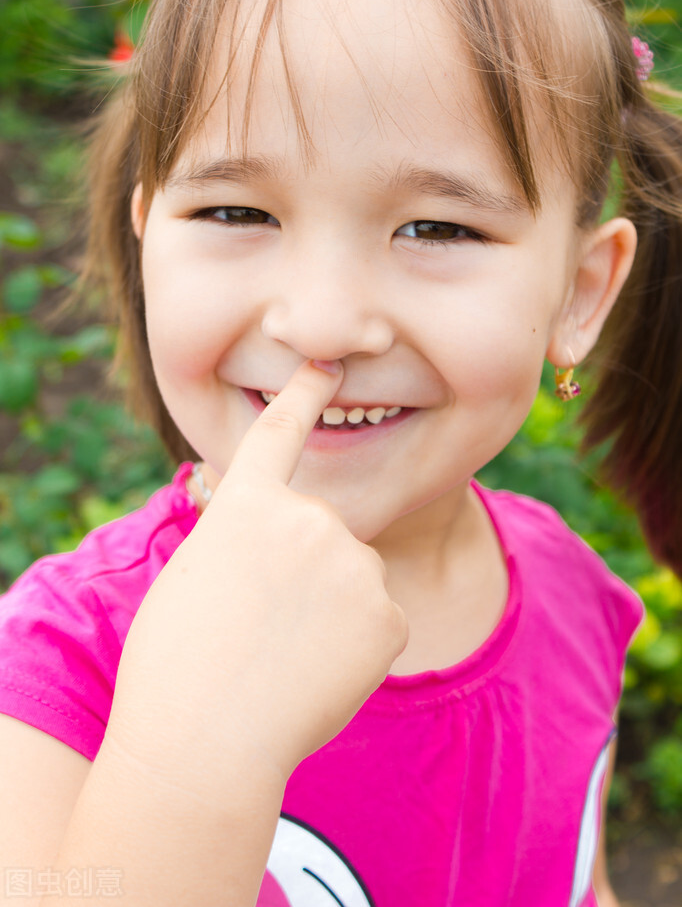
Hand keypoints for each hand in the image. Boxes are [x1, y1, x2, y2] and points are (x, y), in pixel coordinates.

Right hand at [109, 360, 407, 786]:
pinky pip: (378, 623)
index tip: (327, 368)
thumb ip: (244, 541)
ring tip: (286, 656)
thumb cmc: (176, 665)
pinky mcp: (387, 614)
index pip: (281, 433)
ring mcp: (353, 563)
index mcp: (249, 503)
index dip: (305, 395)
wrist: (204, 741)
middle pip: (325, 536)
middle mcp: (309, 517)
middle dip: (306, 574)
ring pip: (354, 580)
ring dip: (331, 612)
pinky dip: (357, 650)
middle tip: (264, 629)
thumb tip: (280, 544)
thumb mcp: (195, 576)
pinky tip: (318, 676)